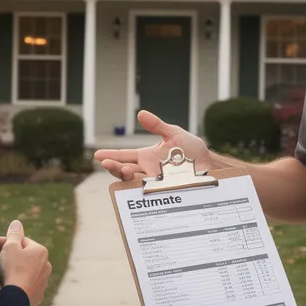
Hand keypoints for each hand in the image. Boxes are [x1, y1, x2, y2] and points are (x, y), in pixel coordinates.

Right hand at [0, 220, 50, 305]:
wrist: (17, 296)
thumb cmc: (13, 268)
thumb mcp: (11, 246)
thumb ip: (14, 234)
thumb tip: (17, 223)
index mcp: (41, 251)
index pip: (22, 242)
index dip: (7, 243)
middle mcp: (46, 265)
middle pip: (25, 257)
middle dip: (13, 257)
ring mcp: (43, 281)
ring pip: (27, 272)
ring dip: (17, 271)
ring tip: (3, 275)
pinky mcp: (38, 295)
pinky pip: (27, 286)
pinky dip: (19, 285)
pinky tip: (10, 286)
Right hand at [93, 109, 214, 180]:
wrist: (209, 164)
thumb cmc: (192, 150)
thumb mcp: (173, 134)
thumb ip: (157, 125)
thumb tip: (140, 114)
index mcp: (146, 157)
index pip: (124, 156)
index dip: (110, 155)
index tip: (97, 154)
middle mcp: (147, 170)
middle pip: (123, 170)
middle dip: (113, 167)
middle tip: (105, 162)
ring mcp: (154, 181)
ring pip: (133, 182)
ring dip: (125, 176)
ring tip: (124, 169)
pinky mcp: (163, 190)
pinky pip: (148, 192)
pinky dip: (140, 188)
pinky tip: (137, 182)